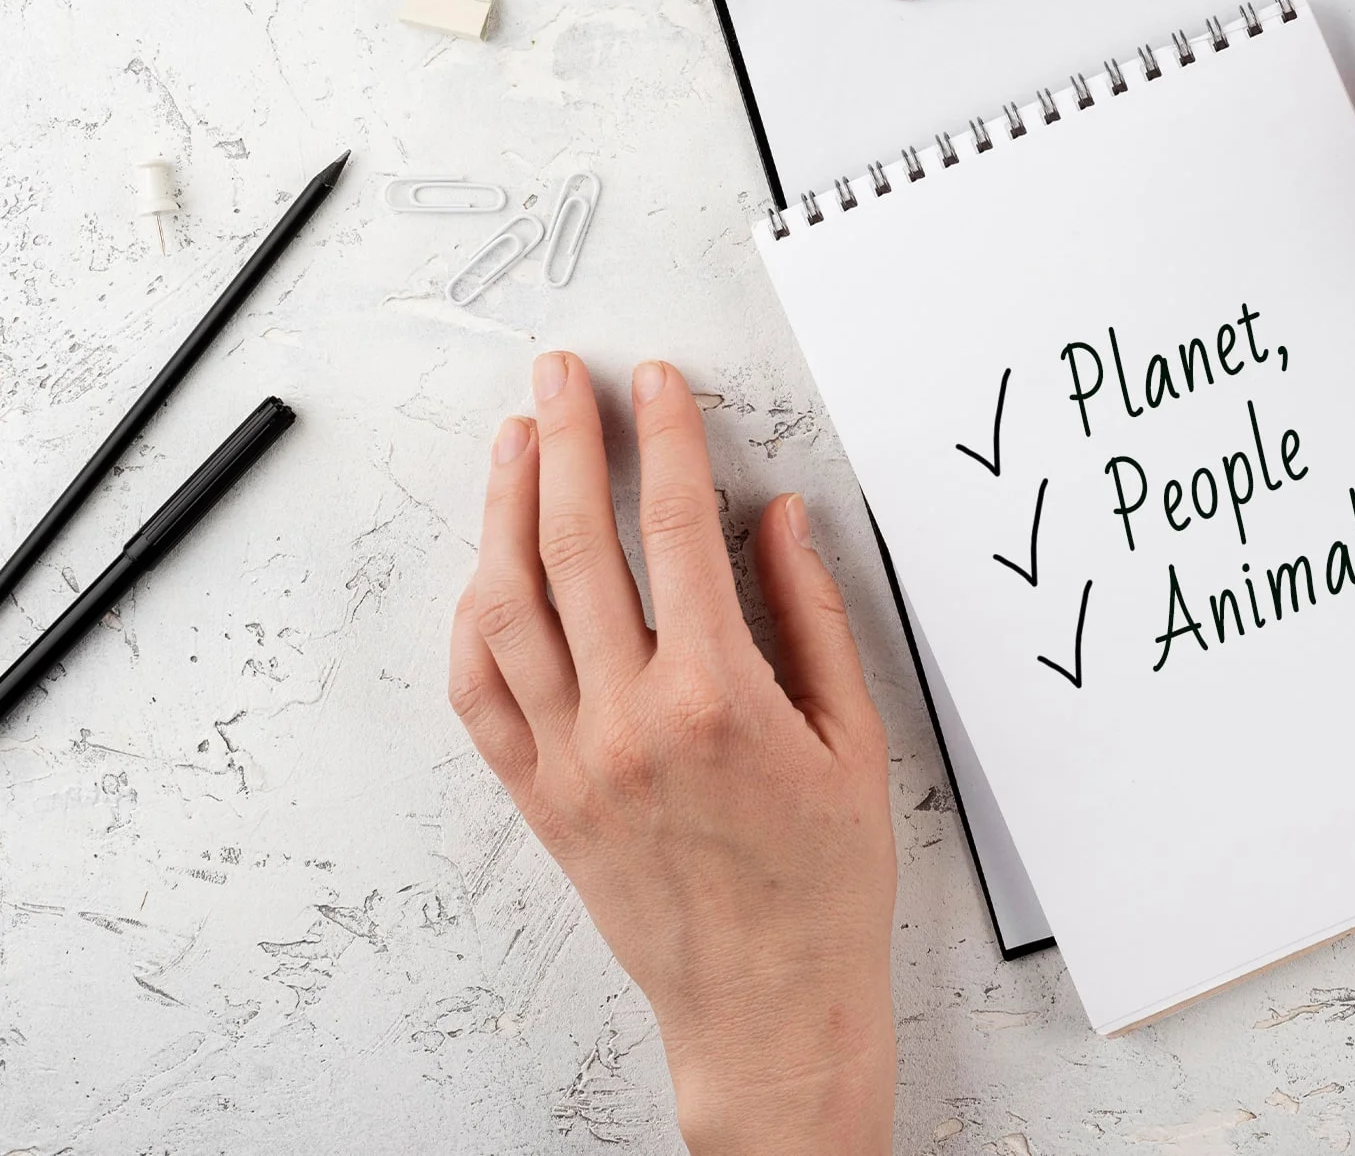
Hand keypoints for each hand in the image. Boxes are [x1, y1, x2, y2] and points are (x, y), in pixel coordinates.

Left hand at [447, 352, 894, 1154]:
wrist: (768, 1004)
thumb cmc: (822, 884)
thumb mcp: (853, 738)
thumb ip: (811, 617)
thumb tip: (778, 521)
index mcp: (717, 698)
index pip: (677, 530)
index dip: (664, 441)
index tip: (657, 386)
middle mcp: (628, 721)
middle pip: (574, 547)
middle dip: (565, 442)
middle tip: (561, 378)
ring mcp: (570, 761)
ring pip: (508, 606)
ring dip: (505, 510)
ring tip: (515, 443)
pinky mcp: (539, 797)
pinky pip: (480, 691)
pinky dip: (474, 618)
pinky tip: (487, 569)